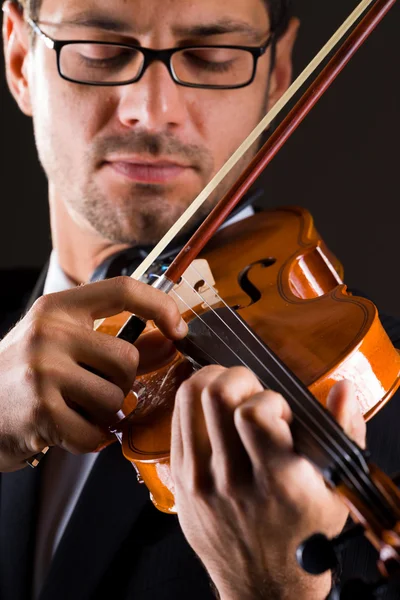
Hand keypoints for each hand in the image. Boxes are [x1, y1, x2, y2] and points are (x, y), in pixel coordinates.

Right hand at [0, 276, 186, 471]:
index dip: (160, 306)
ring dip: (102, 413)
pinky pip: (96, 432)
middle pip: (127, 358)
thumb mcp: (63, 346)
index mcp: (58, 308)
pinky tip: (65, 429)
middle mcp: (49, 332)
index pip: (123, 290)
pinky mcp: (41, 411)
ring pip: (115, 398)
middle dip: (120, 383)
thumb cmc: (23, 376)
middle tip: (90, 390)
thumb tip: (167, 342)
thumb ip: (115, 344)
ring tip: (72, 408)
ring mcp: (43, 371)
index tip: (178, 328)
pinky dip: (88, 438)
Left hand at [171, 365, 365, 599]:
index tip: (280, 412)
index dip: (270, 398)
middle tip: (252, 391)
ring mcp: (197, 479)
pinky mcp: (177, 477)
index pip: (254, 414)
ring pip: (188, 399)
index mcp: (276, 482)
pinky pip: (176, 418)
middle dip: (239, 377)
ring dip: (212, 380)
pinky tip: (213, 411)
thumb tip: (340, 389)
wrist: (262, 583)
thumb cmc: (300, 535)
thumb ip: (343, 432)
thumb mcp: (335, 489)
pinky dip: (195, 402)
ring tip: (231, 393)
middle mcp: (231, 479)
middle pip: (216, 395)